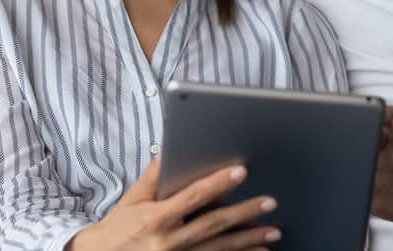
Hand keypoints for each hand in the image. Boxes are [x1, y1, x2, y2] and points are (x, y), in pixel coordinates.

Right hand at [68, 159, 280, 250]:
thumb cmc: (119, 228)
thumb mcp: (132, 199)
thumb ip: (153, 176)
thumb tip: (169, 151)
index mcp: (156, 218)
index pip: (194, 197)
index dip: (218, 183)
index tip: (240, 171)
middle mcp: (169, 241)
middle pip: (214, 225)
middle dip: (245, 213)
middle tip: (269, 203)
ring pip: (220, 248)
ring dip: (249, 240)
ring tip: (273, 231)